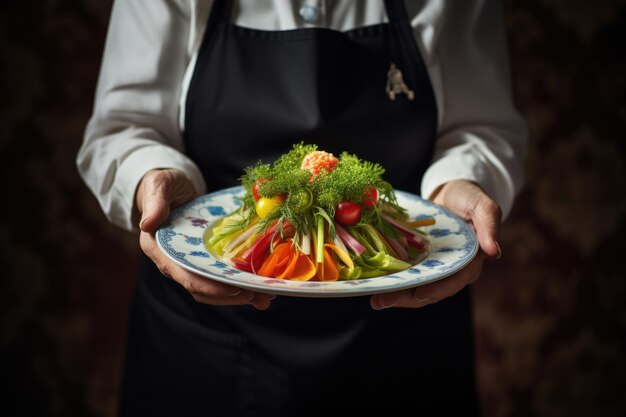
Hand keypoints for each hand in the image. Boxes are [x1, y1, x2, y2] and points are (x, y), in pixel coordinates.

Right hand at [136, 169, 274, 309]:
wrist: (171, 188)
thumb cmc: (163, 185)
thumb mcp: (159, 187)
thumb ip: (155, 204)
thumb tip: (147, 224)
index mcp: (160, 251)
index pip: (186, 278)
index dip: (210, 287)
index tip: (234, 289)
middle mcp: (174, 263)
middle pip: (202, 289)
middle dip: (230, 296)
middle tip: (257, 295)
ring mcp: (190, 263)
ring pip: (213, 289)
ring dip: (239, 295)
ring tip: (264, 297)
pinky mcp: (203, 260)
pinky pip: (220, 278)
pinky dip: (239, 285)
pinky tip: (259, 287)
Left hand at [370, 180, 501, 309]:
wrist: (452, 191)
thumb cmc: (470, 198)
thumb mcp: (483, 206)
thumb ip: (490, 225)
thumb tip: (494, 251)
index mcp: (470, 261)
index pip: (454, 280)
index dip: (438, 289)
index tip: (419, 295)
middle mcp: (452, 270)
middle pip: (431, 290)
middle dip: (407, 298)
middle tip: (382, 301)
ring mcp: (434, 267)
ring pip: (417, 287)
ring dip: (396, 296)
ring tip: (375, 300)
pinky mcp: (420, 261)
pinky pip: (407, 275)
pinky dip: (393, 281)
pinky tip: (376, 285)